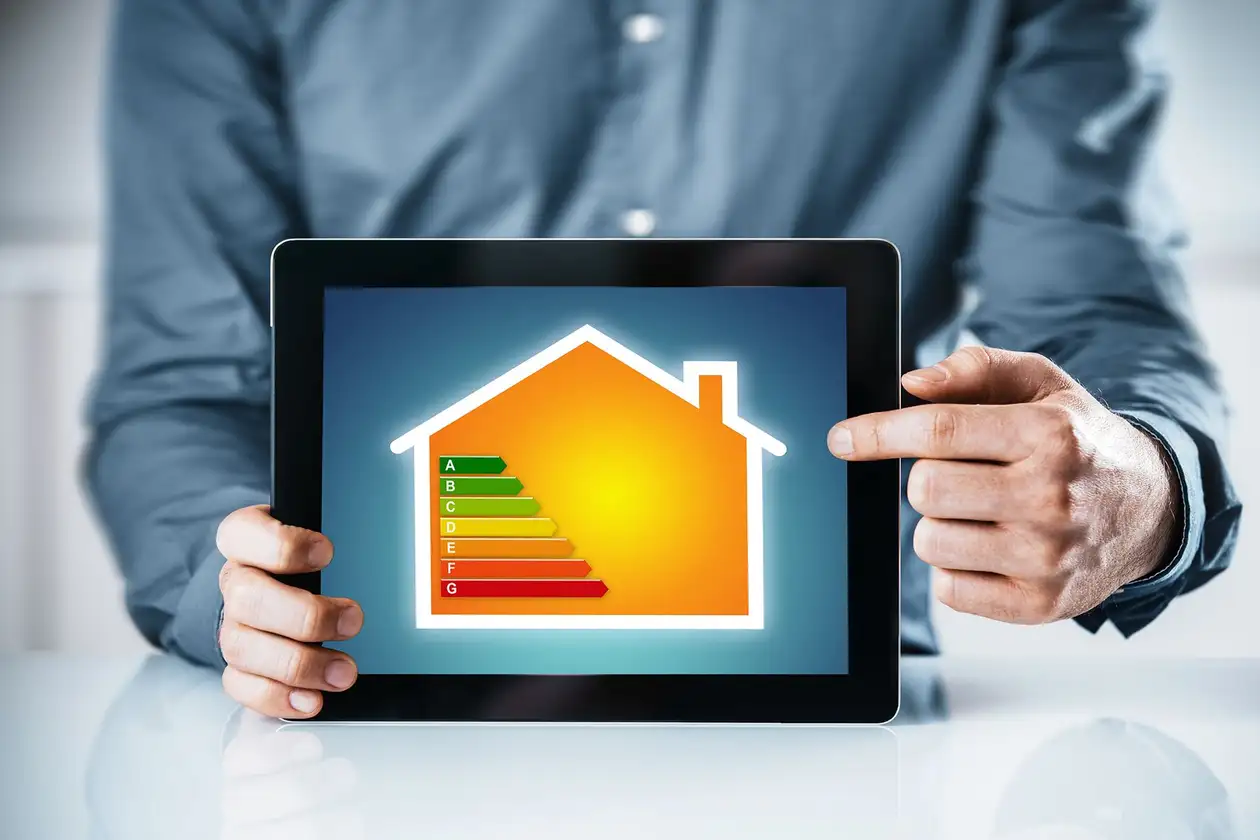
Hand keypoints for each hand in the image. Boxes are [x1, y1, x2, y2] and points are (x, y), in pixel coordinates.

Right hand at [216, 505, 362, 717]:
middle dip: (304, 615)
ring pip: (242, 646)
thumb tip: (380, 536)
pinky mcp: (238, 663)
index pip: (242, 534)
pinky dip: (278, 696)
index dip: (282, 545)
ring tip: (344, 672)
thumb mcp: (321, 533)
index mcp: (247, 539)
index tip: (327, 553)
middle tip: (353, 621)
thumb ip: (340, 527)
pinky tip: (312, 700)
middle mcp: (237, 581)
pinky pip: (242, 685)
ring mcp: (233, 624)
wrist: (286, 586)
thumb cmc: (309, 558)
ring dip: (299, 664)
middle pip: (247, 598)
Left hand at [827, 346, 1181, 624]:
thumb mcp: (1042, 384)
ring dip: (939, 524)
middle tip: (960, 475)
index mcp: (1049, 435)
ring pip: (930, 541)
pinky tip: (992, 547)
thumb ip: (975, 371)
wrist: (1149, 508)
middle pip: (925, 489)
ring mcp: (1047, 557)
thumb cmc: (1077, 439)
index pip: (938, 431)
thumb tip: (912, 385)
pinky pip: (948, 588)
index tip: (842, 438)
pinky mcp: (1039, 604)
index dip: (878, 434)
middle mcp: (1051, 497)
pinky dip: (956, 568)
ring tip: (982, 512)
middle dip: (926, 478)